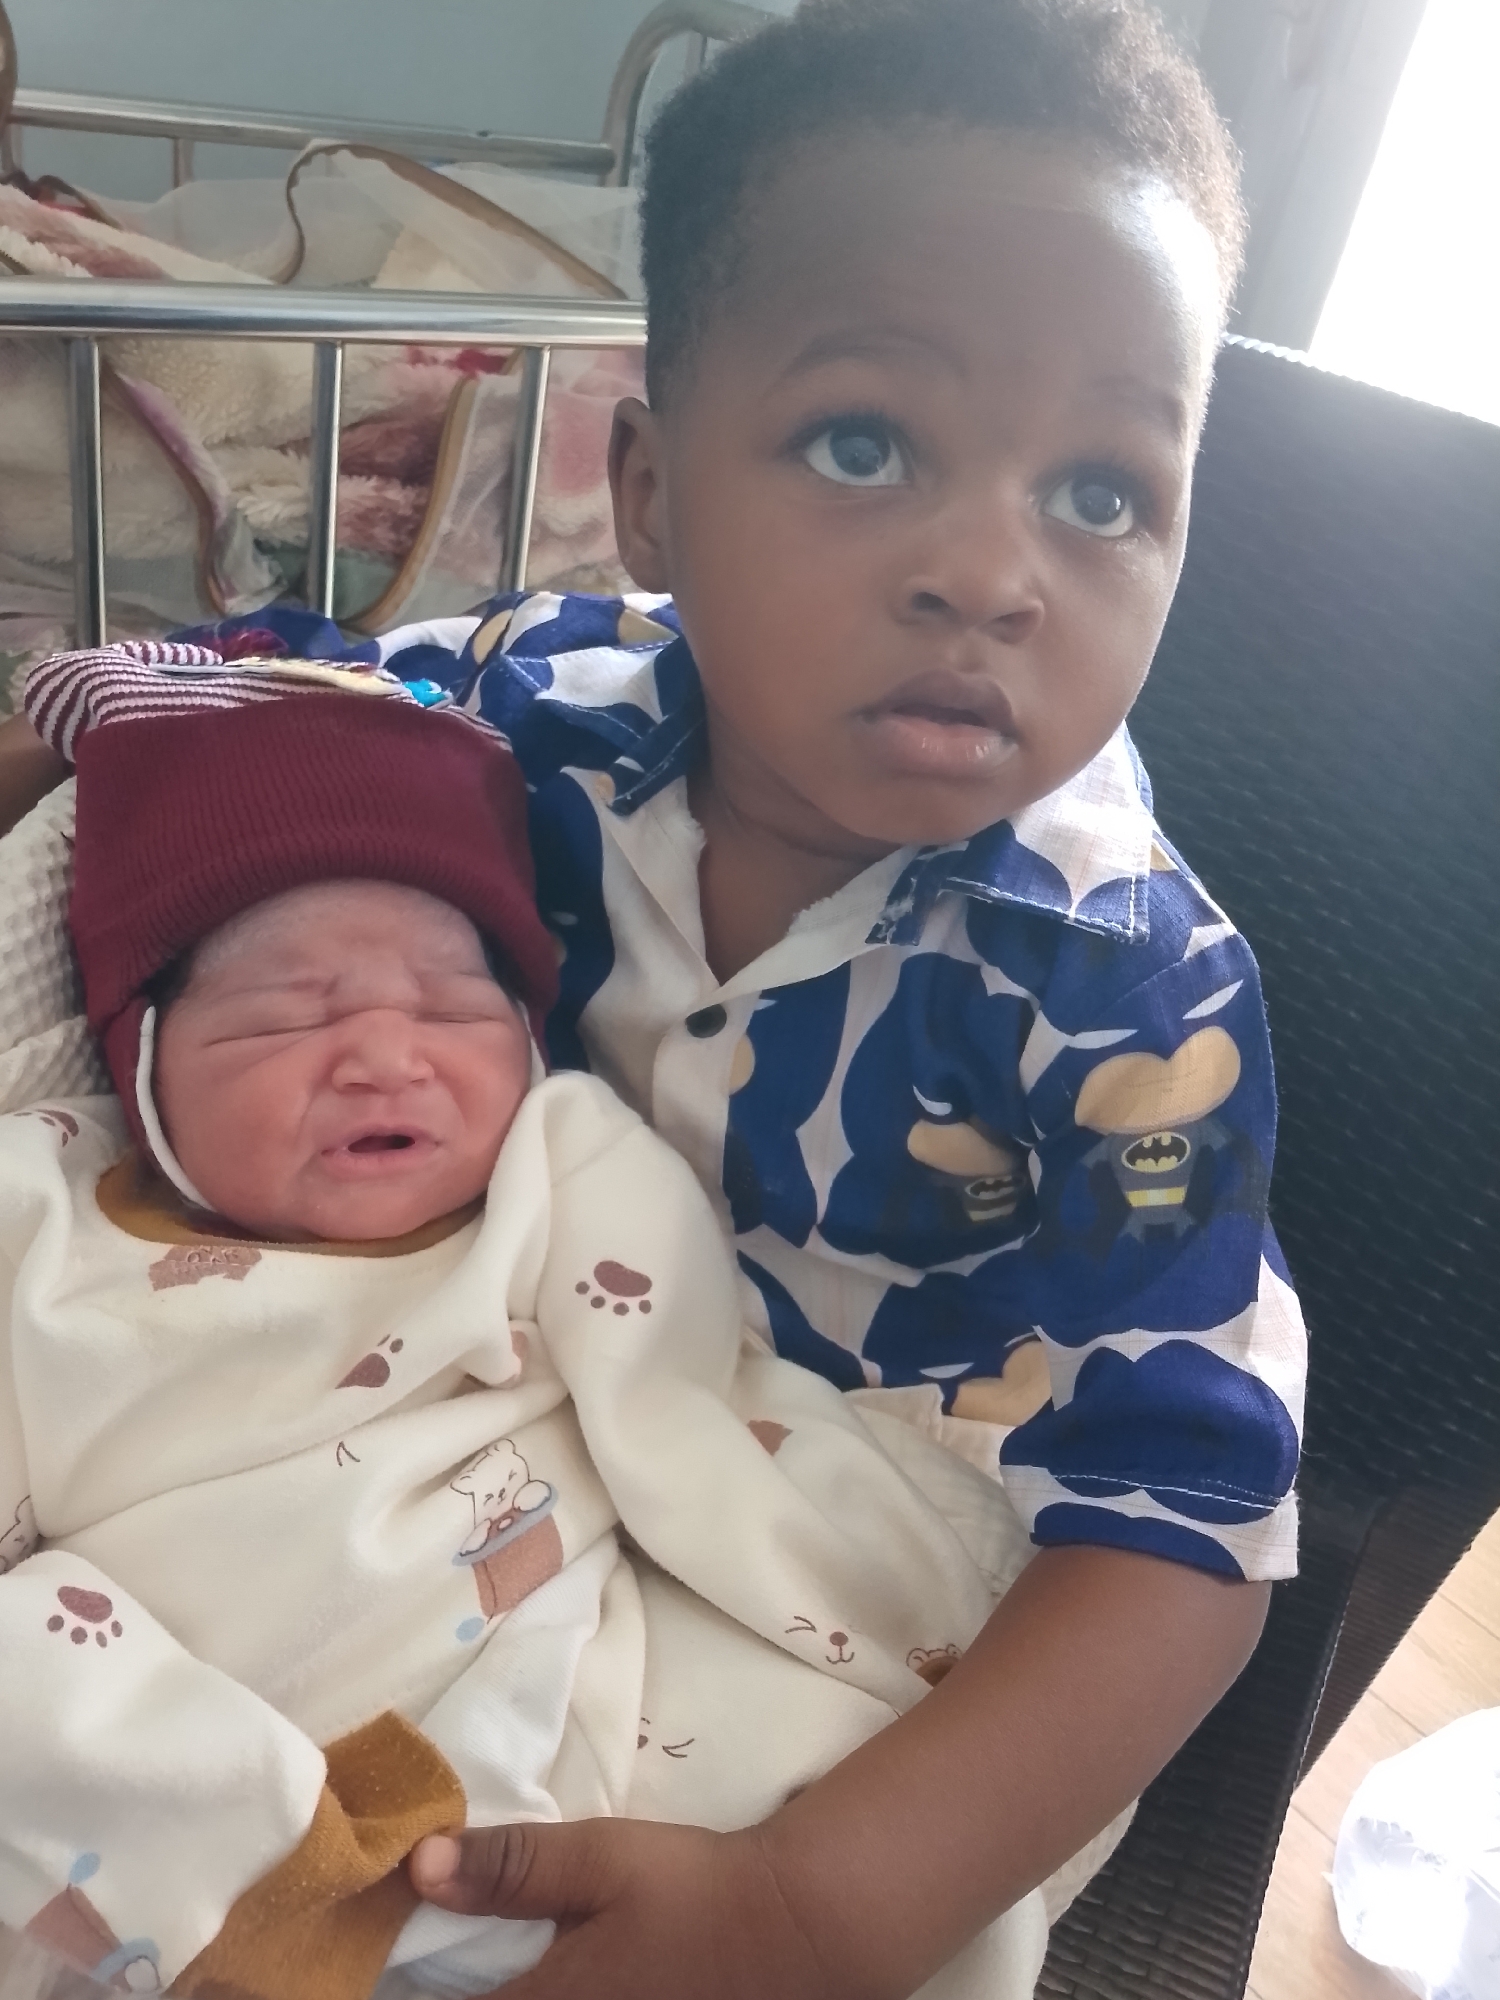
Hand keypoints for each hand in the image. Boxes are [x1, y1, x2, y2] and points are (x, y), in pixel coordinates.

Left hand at [409, 1819, 830, 1999]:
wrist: (792, 1930)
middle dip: (454, 1989)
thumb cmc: (691, 1891)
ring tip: (481, 1966)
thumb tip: (418, 1864)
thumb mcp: (601, 1859)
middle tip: (425, 1958)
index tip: (375, 1962)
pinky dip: (531, 1991)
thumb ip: (511, 1866)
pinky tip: (534, 1971)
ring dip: (494, 1989)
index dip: (411, 1990)